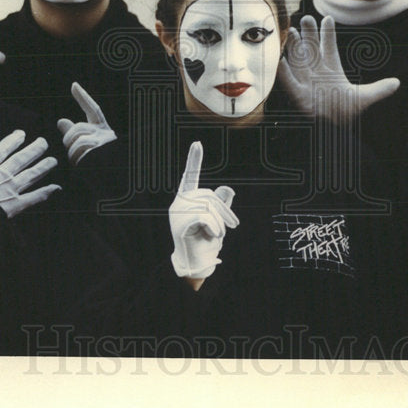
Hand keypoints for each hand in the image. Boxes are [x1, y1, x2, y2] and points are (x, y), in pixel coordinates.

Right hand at [0, 130, 59, 217]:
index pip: (3, 149)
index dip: (13, 140)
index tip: (22, 133)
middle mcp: (0, 175)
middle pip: (21, 159)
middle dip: (34, 150)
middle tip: (44, 142)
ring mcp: (8, 190)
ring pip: (31, 175)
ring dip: (43, 167)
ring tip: (53, 160)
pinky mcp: (13, 207)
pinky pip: (32, 199)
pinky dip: (45, 193)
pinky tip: (56, 188)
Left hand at [57, 81, 117, 165]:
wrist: (117, 183)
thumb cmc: (101, 167)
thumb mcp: (88, 148)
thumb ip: (75, 134)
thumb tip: (60, 121)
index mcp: (103, 130)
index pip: (93, 109)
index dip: (83, 98)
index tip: (74, 85)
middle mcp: (106, 134)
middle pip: (77, 128)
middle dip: (69, 140)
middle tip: (74, 153)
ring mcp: (104, 143)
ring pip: (76, 141)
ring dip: (72, 154)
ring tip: (81, 163)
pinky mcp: (100, 152)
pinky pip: (79, 153)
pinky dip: (77, 162)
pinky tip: (84, 168)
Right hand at [169, 141, 238, 279]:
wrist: (198, 263)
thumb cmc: (207, 241)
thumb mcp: (218, 220)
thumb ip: (221, 204)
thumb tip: (227, 188)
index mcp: (187, 199)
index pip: (190, 176)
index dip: (194, 160)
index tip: (197, 143)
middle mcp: (179, 203)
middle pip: (209, 195)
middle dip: (224, 211)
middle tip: (230, 227)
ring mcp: (177, 213)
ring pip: (208, 207)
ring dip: (219, 223)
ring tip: (216, 234)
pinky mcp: (180, 225)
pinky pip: (205, 217)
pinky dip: (214, 226)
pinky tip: (212, 235)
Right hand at [277, 14, 398, 122]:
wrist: (333, 133)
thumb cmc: (344, 114)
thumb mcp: (363, 99)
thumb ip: (379, 90)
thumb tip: (397, 83)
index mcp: (332, 71)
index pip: (329, 48)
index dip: (328, 34)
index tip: (328, 18)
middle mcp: (317, 73)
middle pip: (311, 49)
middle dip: (309, 34)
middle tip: (306, 18)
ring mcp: (306, 83)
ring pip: (298, 60)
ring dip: (294, 47)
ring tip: (291, 31)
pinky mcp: (297, 96)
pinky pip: (288, 81)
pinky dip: (283, 72)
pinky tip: (279, 59)